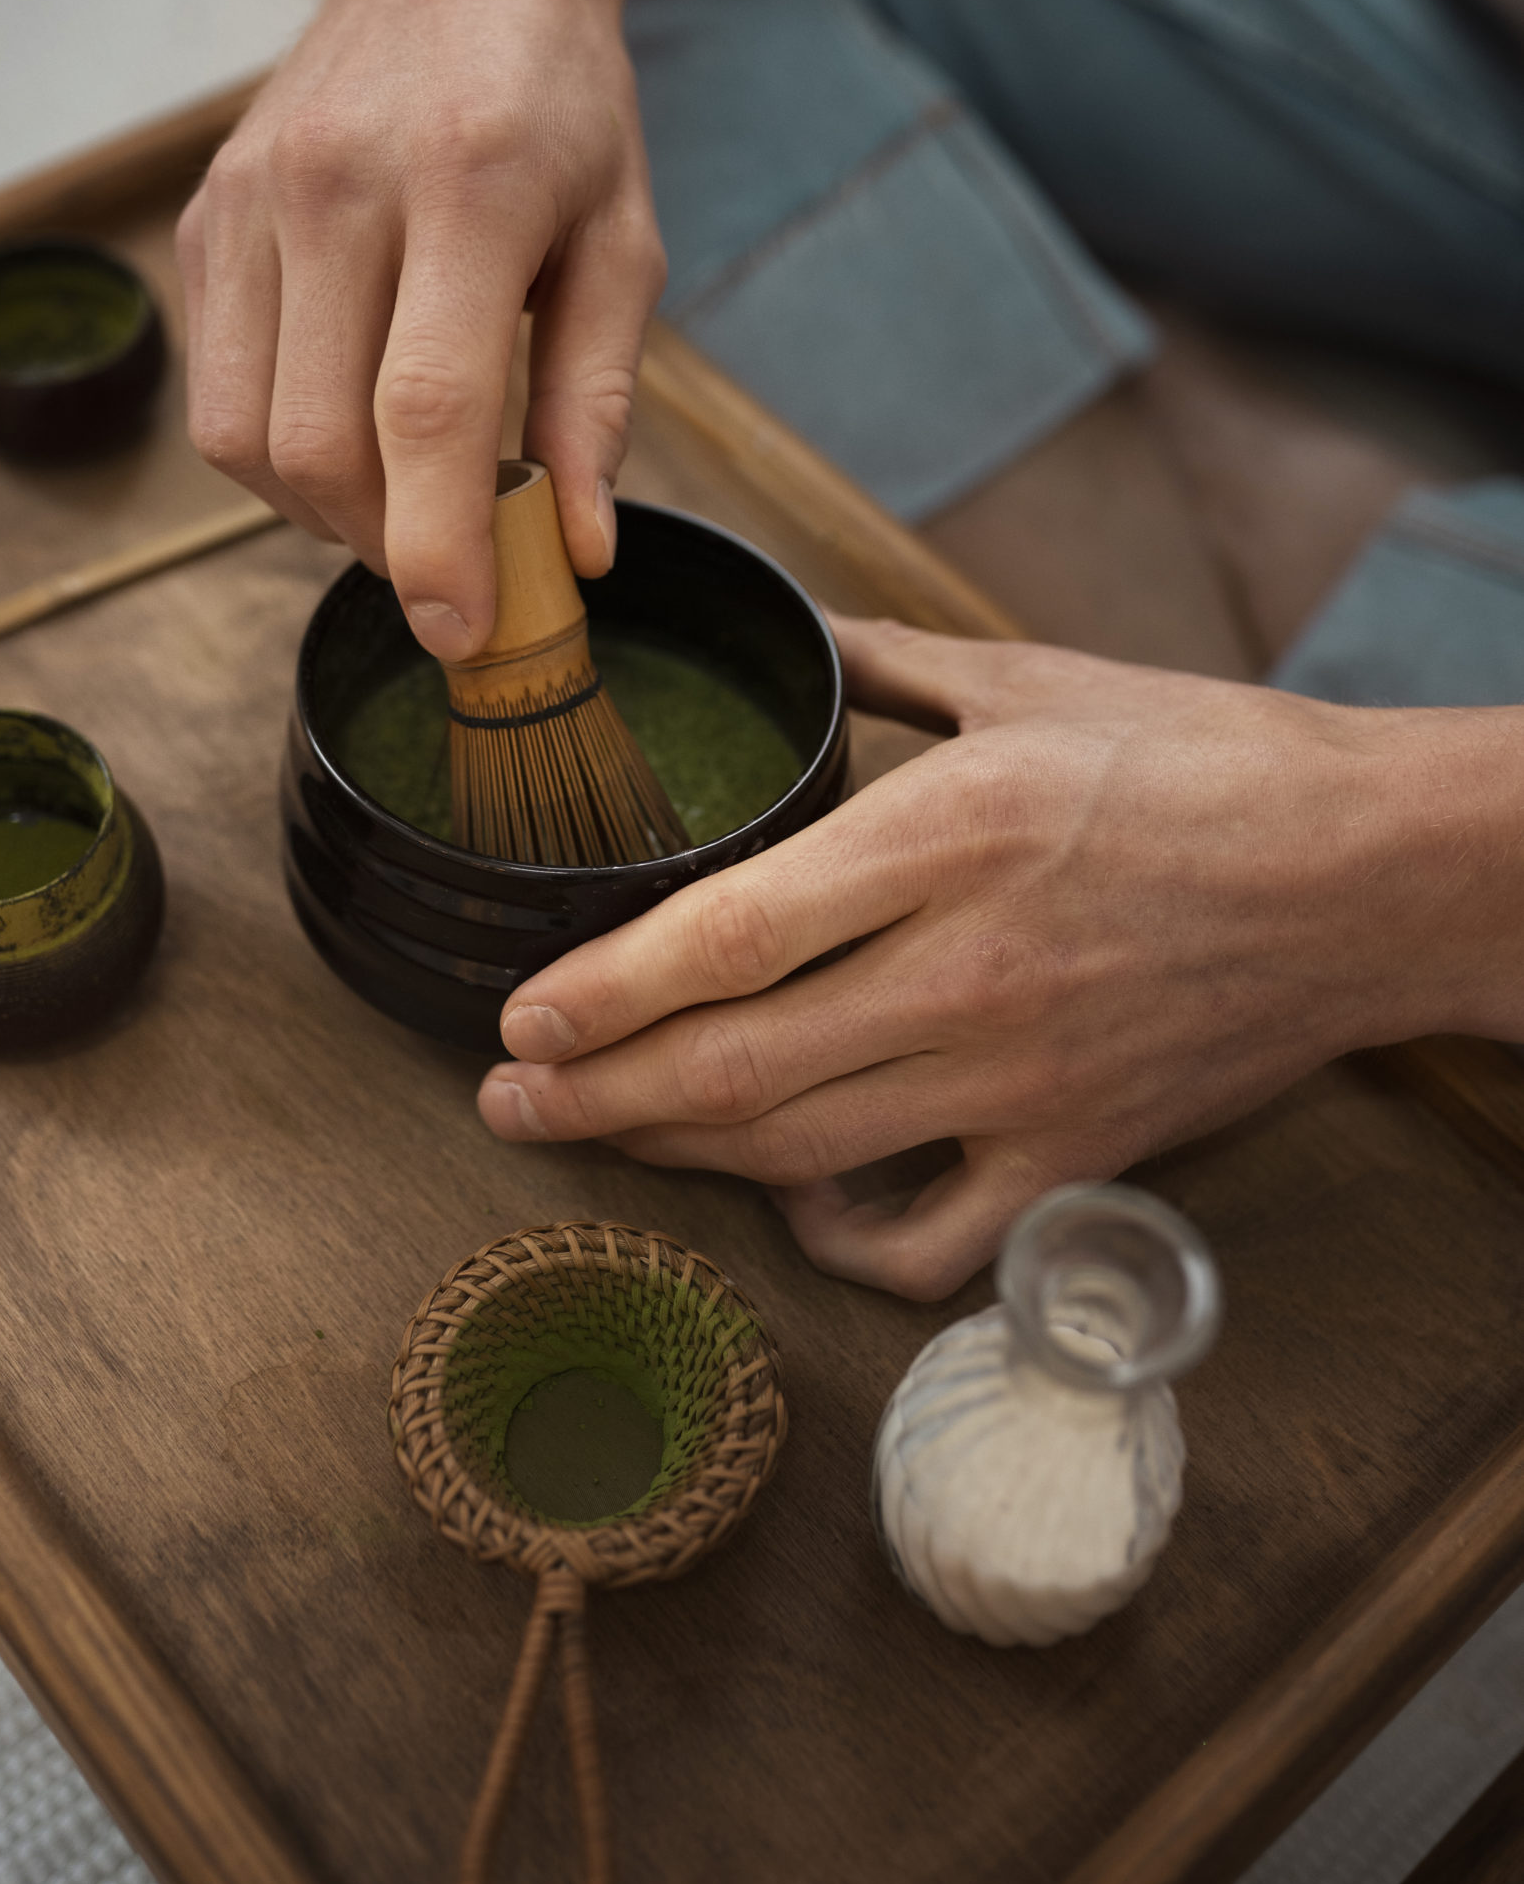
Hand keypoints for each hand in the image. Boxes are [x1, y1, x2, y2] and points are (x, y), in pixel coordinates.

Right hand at [178, 0, 663, 658]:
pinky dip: (279, 452)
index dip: (439, 545)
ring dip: (323, 513)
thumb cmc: (559, 105)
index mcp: (470, 186)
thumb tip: (576, 550)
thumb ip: (596, 400)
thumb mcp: (624, 241)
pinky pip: (220, 391)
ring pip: (247, 437)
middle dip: (385, 546)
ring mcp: (251, 200)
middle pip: (320, 445)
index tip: (463, 632)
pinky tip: (350, 431)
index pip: (427, 410)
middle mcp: (337, 187)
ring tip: (402, 501)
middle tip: (452, 567)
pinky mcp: (203, 219)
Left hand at [476, 616, 1461, 1298]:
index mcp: (950, 834)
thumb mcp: (1031, 679)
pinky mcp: (1080, 1158)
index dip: (605, 991)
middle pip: (737, 1067)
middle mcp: (972, 971)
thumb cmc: (1207, 762)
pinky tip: (793, 1198)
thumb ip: (878, 664)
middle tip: (509, 1104)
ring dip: (677, 1153)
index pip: (730, 936)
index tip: (520, 1019)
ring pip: (805, 1154)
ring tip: (596, 1137)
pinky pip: (930, 1243)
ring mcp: (1025, 1081)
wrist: (1373, 875)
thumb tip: (777, 640)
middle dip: (596, 1097)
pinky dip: (842, 1239)